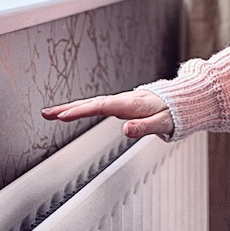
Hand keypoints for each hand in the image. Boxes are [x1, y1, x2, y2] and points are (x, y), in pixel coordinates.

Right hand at [41, 89, 172, 138]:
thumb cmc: (174, 113)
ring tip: (52, 114)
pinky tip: (73, 112)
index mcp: (132, 104)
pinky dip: (84, 107)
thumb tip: (125, 130)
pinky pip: (99, 105)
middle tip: (47, 114)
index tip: (64, 115)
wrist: (182, 101)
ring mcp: (122, 101)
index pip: (103, 106)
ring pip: (94, 103)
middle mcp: (124, 100)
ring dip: (73, 107)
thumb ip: (145, 127)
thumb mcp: (163, 123)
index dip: (83, 110)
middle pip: (93, 103)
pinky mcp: (122, 104)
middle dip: (69, 108)